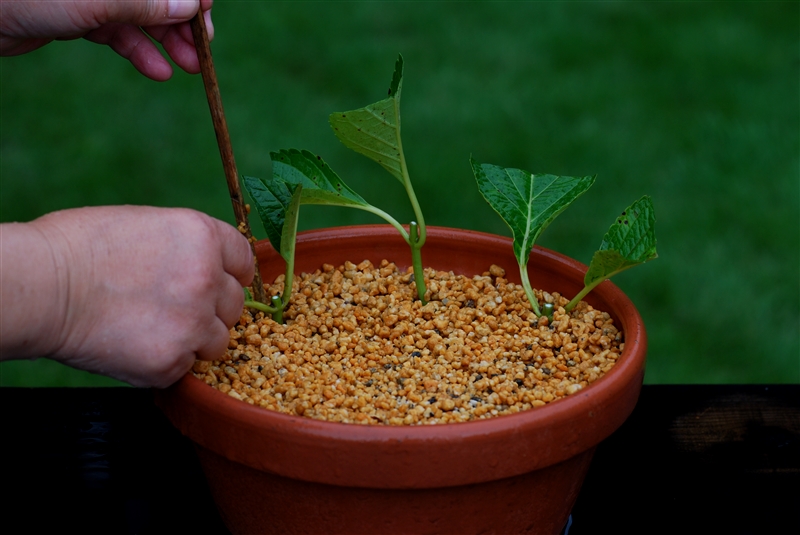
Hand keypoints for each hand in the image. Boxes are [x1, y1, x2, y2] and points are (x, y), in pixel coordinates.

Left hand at [0, 0, 212, 80]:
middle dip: (183, 21)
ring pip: (142, 16)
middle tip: (203, 50)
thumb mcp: (95, 1)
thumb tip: (192, 5)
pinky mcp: (81, 15)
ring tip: (190, 67)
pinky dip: (140, 52)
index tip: (206, 12)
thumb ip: (144, 3)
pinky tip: (159, 71)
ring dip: (168, 42)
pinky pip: (120, 33)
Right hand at [1, 206, 253, 387]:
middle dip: (211, 309)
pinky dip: (166, 362)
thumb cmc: (81, 248)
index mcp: (203, 237)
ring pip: (217, 341)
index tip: (220, 283)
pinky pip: (186, 368)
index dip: (231, 274)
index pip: (244, 261)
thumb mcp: (148, 225)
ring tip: (152, 328)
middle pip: (234, 304)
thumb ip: (188, 247)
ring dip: (194, 340)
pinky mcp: (171, 361)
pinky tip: (134, 344)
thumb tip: (209, 266)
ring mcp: (193, 323)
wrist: (42, 286)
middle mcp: (208, 278)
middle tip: (174, 309)